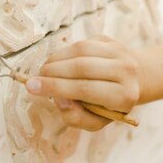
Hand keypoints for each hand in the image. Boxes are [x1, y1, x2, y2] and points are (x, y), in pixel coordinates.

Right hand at [24, 35, 140, 131]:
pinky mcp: (111, 41)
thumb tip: (59, 100)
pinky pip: (82, 43)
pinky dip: (63, 52)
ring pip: (81, 50)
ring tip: (43, 72)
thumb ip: (76, 117)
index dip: (56, 88)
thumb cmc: (107, 106)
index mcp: (125, 96)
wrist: (130, 82)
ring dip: (55, 60)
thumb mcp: (94, 121)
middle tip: (34, 79)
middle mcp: (127, 72)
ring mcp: (121, 52)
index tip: (32, 88)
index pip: (86, 89)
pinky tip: (55, 63)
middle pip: (82, 67)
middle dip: (52, 73)